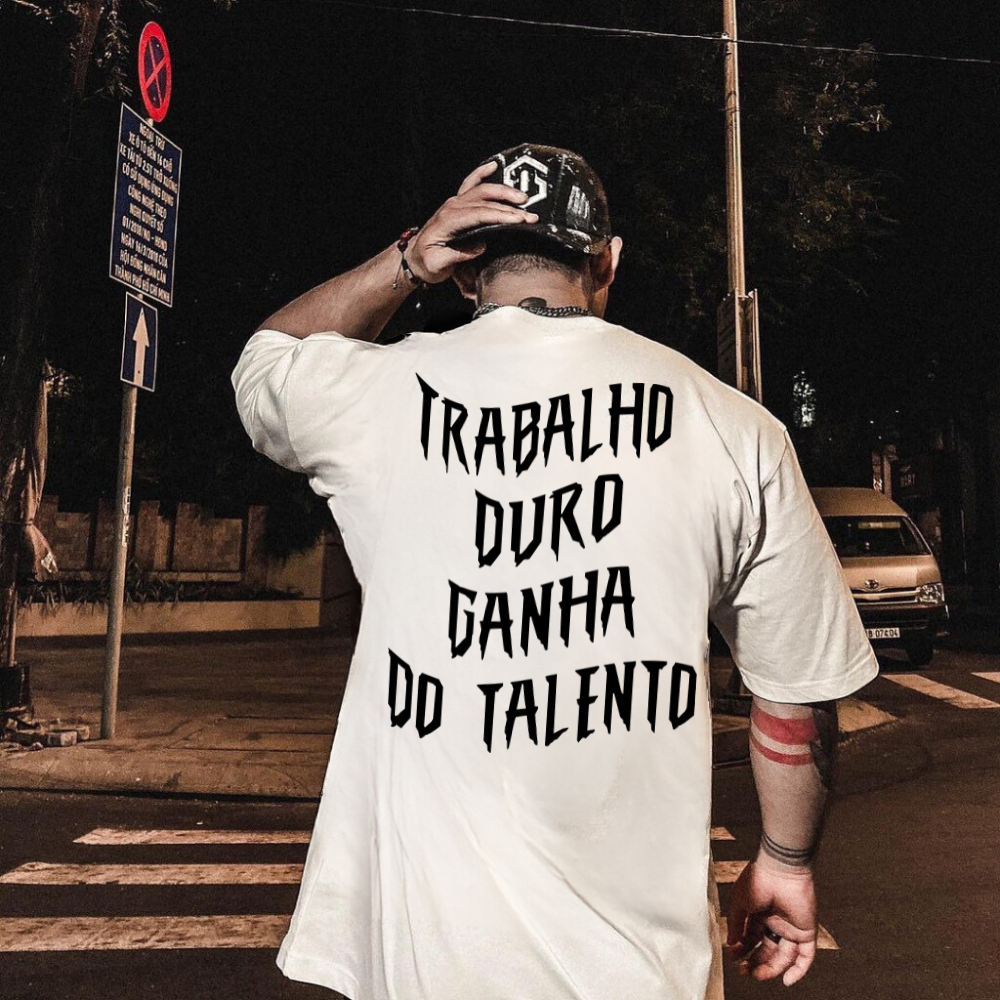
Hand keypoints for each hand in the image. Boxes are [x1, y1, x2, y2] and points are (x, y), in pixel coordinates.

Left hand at [406, 161, 538, 283]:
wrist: (414, 258)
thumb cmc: (426, 263)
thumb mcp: (437, 265)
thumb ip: (456, 256)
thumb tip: (480, 246)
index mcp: (448, 221)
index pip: (480, 214)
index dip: (501, 216)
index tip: (519, 220)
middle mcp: (452, 207)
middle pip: (486, 202)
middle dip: (510, 207)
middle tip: (530, 216)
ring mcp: (454, 203)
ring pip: (483, 191)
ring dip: (505, 193)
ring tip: (524, 199)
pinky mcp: (457, 203)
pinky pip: (471, 183)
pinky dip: (482, 172)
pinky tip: (494, 166)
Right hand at [725, 855, 817, 985]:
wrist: (780, 870)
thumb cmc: (757, 880)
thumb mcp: (738, 903)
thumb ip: (734, 924)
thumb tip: (731, 943)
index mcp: (759, 914)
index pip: (751, 938)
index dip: (742, 949)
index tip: (733, 957)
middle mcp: (776, 923)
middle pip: (767, 950)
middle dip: (755, 962)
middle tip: (744, 971)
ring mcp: (792, 928)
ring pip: (784, 956)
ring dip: (771, 969)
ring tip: (757, 975)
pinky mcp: (806, 932)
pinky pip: (806, 956)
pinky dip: (799, 970)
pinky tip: (787, 981)